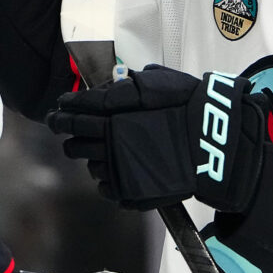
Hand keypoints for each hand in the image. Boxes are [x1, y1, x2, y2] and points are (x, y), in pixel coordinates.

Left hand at [45, 66, 270, 211]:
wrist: (213, 146)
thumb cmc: (192, 108)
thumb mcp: (162, 82)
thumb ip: (133, 84)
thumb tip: (114, 85)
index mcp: (115, 111)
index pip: (76, 109)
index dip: (64, 109)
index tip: (59, 109)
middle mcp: (110, 139)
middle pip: (74, 136)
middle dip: (65, 130)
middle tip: (63, 128)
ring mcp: (118, 167)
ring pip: (88, 163)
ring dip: (87, 155)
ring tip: (93, 151)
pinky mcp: (128, 190)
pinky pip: (104, 186)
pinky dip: (106, 178)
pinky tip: (113, 170)